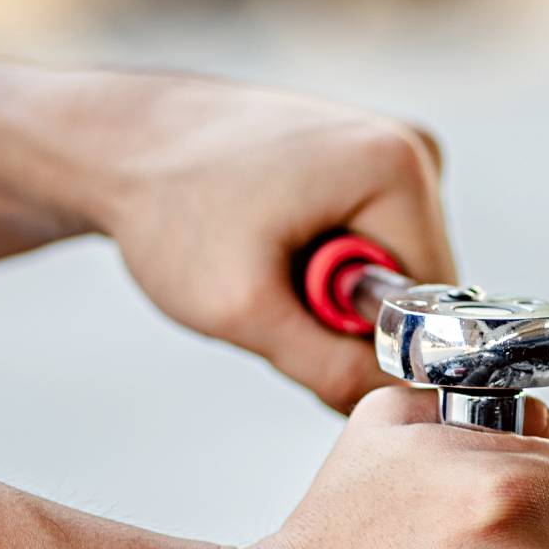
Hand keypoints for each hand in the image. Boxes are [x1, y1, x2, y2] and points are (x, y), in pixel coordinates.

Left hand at [19, 68, 454, 410]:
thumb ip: (327, 369)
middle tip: (270, 291)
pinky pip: (369, 239)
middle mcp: (410, 146)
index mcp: (399, 167)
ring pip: (390, 267)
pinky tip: (268, 238)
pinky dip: (323, 260)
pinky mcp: (362, 154)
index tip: (296, 319)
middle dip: (347, 312)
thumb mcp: (243, 310)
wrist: (111, 143)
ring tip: (261, 257)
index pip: (437, 302)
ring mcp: (387, 145)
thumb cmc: (168, 208)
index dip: (372, 339)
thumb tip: (392, 405)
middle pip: (416, 284)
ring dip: (331, 289)